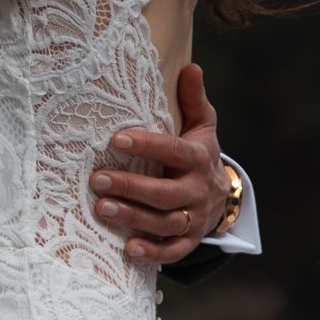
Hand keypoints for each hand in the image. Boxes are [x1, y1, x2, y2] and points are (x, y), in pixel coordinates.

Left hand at [89, 63, 229, 265]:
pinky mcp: (190, 240)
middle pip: (164, 192)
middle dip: (130, 186)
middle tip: (97, 180)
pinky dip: (153, 253)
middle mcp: (198, 190)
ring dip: (133, 217)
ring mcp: (195, 218)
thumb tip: (190, 67)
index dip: (146, 144)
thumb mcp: (202, 125)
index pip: (173, 150)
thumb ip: (193, 99)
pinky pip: (173, 251)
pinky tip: (128, 249)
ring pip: (164, 222)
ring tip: (102, 209)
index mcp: (199, 158)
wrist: (222, 193)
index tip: (116, 138)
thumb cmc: (199, 152)